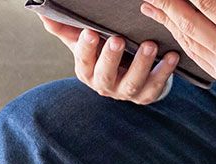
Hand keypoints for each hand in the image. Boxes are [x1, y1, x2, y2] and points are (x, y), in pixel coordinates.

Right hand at [39, 17, 178, 103]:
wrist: (128, 74)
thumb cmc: (104, 54)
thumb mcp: (85, 42)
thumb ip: (67, 30)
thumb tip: (44, 16)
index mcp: (87, 72)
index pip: (83, 62)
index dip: (85, 49)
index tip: (89, 32)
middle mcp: (105, 85)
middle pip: (105, 76)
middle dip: (110, 58)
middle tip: (117, 39)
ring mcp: (126, 92)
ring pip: (132, 83)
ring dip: (142, 64)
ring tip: (150, 45)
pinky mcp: (146, 95)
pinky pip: (155, 87)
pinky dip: (165, 73)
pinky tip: (172, 57)